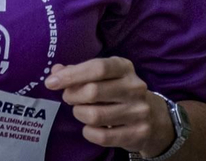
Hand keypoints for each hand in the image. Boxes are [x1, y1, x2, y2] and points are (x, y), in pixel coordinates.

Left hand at [47, 57, 173, 157]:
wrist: (154, 118)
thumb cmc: (120, 92)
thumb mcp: (104, 76)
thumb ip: (79, 72)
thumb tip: (55, 72)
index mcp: (125, 68)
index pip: (97, 68)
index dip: (71, 75)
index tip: (51, 82)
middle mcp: (135, 87)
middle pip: (93, 91)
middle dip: (72, 96)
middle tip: (68, 98)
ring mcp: (138, 111)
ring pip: (95, 116)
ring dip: (80, 114)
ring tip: (80, 112)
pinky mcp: (138, 133)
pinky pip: (102, 136)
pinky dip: (88, 132)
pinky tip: (89, 128)